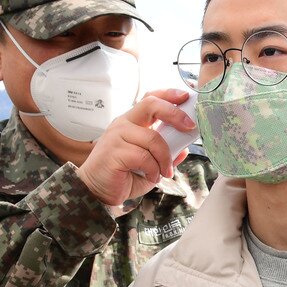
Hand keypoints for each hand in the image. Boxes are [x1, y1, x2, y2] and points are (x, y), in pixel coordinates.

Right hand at [76, 89, 193, 206]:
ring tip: (164, 172)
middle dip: (174, 113)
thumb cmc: (122, 175)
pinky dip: (154, 169)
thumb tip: (184, 148)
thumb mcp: (151, 164)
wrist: (97, 191)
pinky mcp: (114, 151)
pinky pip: (144, 156)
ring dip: (165, 158)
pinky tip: (152, 177)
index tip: (186, 97)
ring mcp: (117, 136)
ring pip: (153, 138)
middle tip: (189, 127)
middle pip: (150, 105)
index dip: (168, 95)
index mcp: (132, 122)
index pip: (150, 99)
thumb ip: (166, 154)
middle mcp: (124, 124)